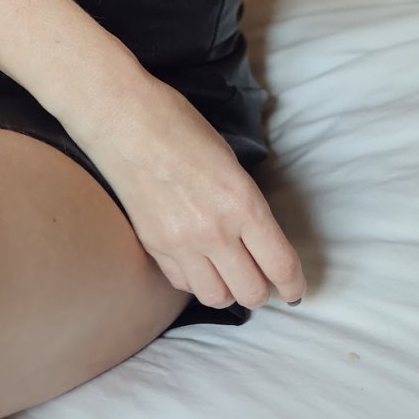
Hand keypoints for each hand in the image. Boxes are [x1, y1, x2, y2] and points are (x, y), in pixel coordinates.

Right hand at [66, 72, 305, 311]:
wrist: (123, 120)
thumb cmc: (179, 124)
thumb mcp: (229, 160)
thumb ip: (245, 203)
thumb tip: (258, 238)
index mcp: (241, 202)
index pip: (279, 264)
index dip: (293, 284)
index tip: (295, 288)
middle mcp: (214, 231)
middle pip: (251, 293)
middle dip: (262, 288)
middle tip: (260, 273)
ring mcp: (181, 245)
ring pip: (217, 298)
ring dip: (228, 288)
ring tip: (227, 270)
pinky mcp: (154, 248)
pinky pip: (184, 284)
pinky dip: (196, 279)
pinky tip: (196, 258)